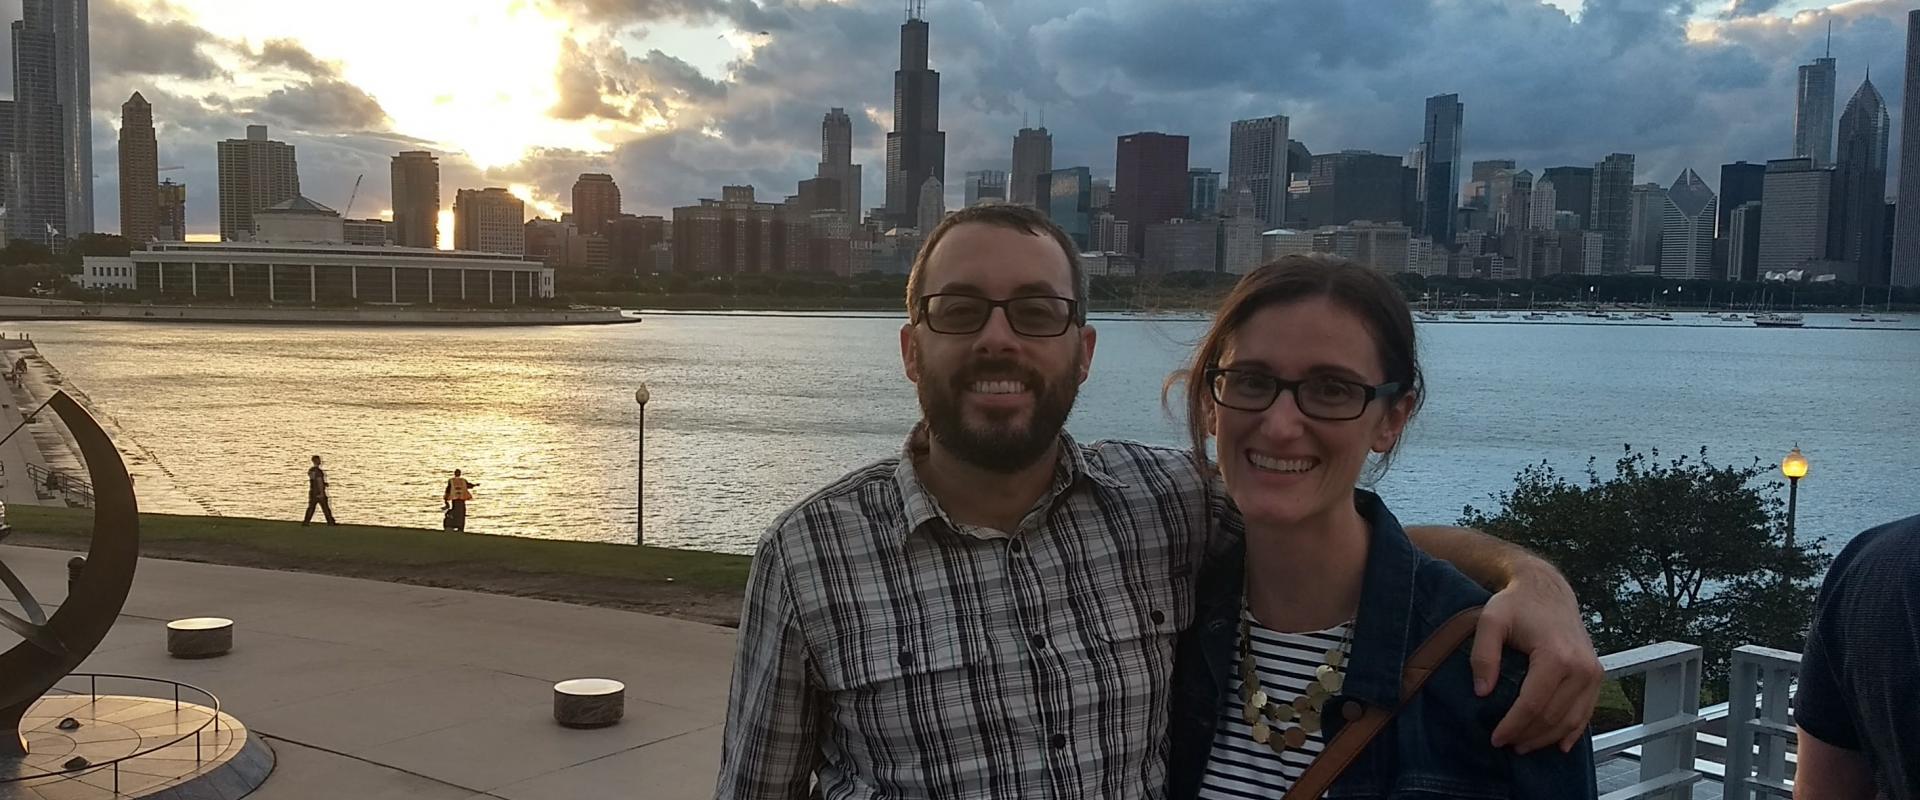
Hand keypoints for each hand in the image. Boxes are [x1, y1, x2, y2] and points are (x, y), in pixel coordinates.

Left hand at [1471, 560, 1600, 754]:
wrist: (1546, 589)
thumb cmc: (1516, 603)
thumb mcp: (1490, 621)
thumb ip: (1483, 655)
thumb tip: (1482, 692)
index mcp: (1556, 656)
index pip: (1532, 705)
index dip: (1513, 726)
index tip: (1495, 738)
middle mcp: (1581, 667)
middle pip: (1552, 716)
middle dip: (1527, 735)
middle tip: (1505, 744)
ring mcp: (1593, 672)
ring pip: (1571, 720)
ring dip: (1547, 738)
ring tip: (1523, 745)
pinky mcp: (1596, 674)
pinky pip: (1587, 712)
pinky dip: (1573, 731)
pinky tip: (1559, 744)